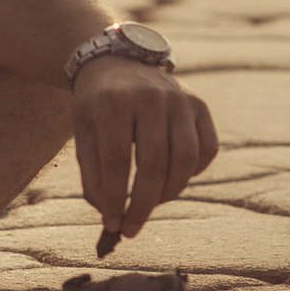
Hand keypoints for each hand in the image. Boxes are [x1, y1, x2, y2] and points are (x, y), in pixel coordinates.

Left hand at [73, 57, 218, 240]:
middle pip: (154, 164)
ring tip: (151, 205)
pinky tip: (173, 180)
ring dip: (169, 193)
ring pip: (185, 159)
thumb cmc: (97, 104)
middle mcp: (150, 97)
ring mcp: (180, 98)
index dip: (114, 198)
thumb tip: (109, 215)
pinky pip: (207, 149)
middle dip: (143, 205)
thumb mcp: (83, 132)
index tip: (112, 225)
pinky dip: (194, 173)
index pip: (116, 161)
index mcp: (114, 102)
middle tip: (131, 229)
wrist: (117, 61)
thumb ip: (92, 173)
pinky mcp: (200, 104)